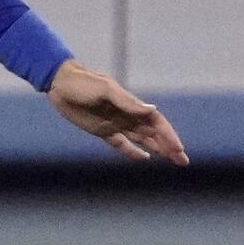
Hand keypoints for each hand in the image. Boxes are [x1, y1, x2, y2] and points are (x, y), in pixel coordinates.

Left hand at [47, 60, 188, 164]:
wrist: (60, 84)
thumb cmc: (83, 83)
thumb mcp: (105, 89)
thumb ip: (127, 102)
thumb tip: (152, 109)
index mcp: (130, 104)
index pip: (155, 121)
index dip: (168, 135)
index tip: (178, 148)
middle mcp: (126, 115)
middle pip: (153, 132)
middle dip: (169, 145)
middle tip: (183, 161)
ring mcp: (116, 123)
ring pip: (142, 139)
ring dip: (157, 148)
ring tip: (172, 160)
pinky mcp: (102, 131)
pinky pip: (122, 144)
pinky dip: (133, 151)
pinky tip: (145, 158)